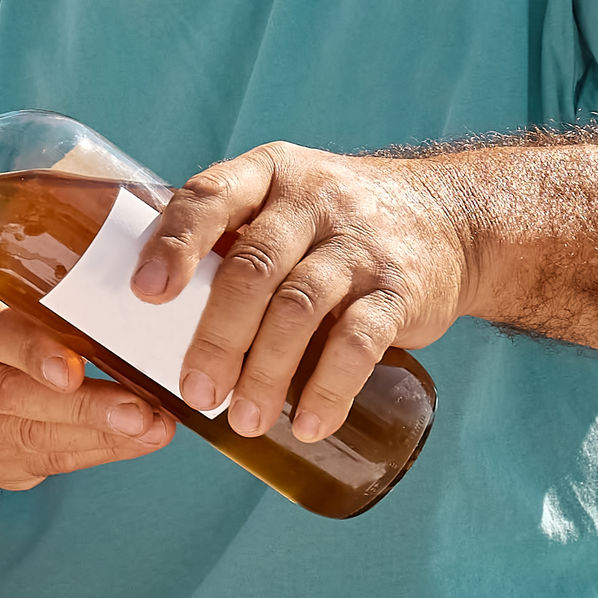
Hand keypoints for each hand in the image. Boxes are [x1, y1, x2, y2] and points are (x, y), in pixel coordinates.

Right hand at [0, 282, 174, 491]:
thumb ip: (48, 283)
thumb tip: (140, 253)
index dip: (30, 351)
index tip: (73, 367)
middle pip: (14, 394)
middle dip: (81, 405)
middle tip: (138, 409)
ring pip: (38, 435)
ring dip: (103, 433)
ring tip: (154, 427)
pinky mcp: (4, 464)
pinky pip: (56, 460)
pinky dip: (105, 449)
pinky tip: (144, 439)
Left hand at [130, 145, 470, 443]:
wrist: (452, 219)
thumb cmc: (336, 223)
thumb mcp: (284, 202)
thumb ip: (228, 238)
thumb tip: (147, 313)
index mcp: (269, 174)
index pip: (211, 198)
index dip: (175, 245)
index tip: (145, 295)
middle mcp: (314, 201)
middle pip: (253, 268)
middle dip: (218, 337)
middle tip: (196, 392)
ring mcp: (360, 245)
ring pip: (300, 309)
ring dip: (266, 373)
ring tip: (244, 420)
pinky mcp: (400, 289)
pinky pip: (359, 342)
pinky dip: (329, 388)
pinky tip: (309, 423)